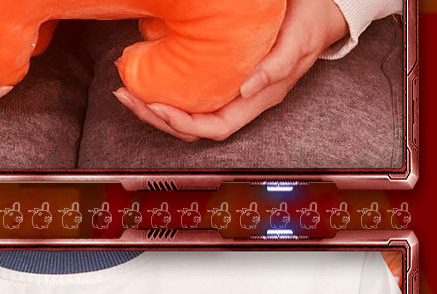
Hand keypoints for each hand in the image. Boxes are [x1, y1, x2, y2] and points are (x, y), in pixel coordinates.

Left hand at [114, 0, 349, 140]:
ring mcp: (227, 90)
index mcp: (255, 101)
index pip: (214, 128)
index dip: (184, 124)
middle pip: (191, 126)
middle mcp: (238, 101)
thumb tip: (246, 89)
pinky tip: (144, 79)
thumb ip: (276, 68)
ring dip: (153, 106)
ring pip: (185, 112)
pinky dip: (163, 88)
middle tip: (126, 97)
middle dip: (156, 117)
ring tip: (126, 92)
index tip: (157, 108)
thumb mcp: (298, 41)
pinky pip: (188, 92)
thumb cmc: (311, 23)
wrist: (320, 5)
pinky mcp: (219, 74)